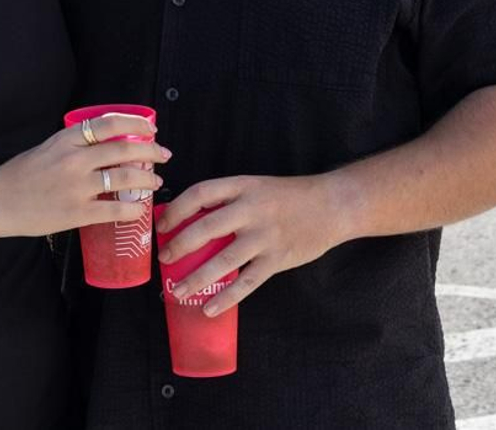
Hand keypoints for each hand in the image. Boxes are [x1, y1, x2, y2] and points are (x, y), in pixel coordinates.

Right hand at [0, 113, 169, 237]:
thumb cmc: (19, 176)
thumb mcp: (47, 148)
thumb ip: (74, 146)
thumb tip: (106, 147)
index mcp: (66, 139)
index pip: (109, 124)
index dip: (136, 124)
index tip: (151, 129)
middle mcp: (74, 159)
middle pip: (123, 149)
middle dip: (151, 151)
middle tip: (163, 155)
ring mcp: (76, 186)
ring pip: (124, 177)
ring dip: (146, 179)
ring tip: (155, 182)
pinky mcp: (77, 212)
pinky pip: (115, 208)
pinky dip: (134, 208)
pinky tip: (141, 208)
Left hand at [156, 174, 341, 317]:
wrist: (332, 205)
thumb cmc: (289, 196)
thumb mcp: (257, 186)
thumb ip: (229, 201)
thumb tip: (190, 221)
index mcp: (243, 186)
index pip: (201, 193)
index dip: (177, 209)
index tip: (163, 225)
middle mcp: (252, 210)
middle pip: (206, 228)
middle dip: (180, 245)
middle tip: (164, 259)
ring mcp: (265, 236)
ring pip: (223, 260)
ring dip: (196, 278)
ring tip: (177, 291)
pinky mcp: (277, 259)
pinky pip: (247, 282)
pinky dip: (227, 298)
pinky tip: (209, 308)